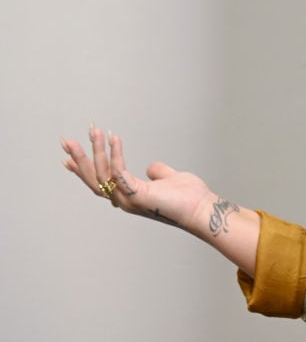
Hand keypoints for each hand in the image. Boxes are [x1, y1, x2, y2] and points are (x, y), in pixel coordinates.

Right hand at [61, 126, 213, 233]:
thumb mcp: (168, 179)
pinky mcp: (138, 196)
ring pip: (103, 173)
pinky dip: (116, 155)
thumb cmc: (188, 197)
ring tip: (95, 132)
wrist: (202, 209)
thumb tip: (151, 167)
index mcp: (128, 196)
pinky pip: (121, 173)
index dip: (82, 170)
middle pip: (94, 179)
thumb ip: (157, 172)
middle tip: (67, 141)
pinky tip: (115, 140)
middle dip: (80, 159)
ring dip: (96, 151)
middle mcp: (124, 199)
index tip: (67, 158)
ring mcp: (130, 199)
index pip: (99, 182)